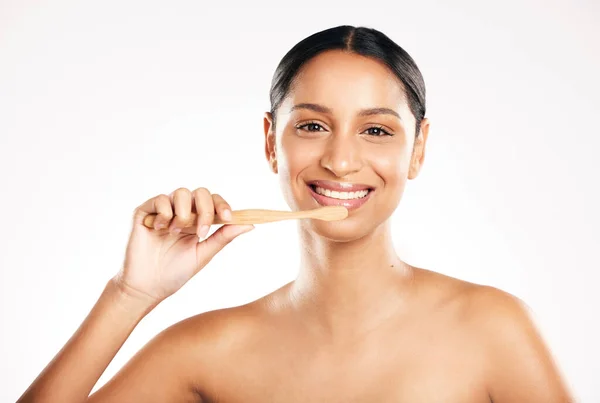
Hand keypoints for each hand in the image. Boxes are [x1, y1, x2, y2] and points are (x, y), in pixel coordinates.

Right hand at [114, 187, 253, 303]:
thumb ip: (224, 237)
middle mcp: (181, 212)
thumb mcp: (204, 254)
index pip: (214, 202)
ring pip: (181, 192)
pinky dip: (165, 213)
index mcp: (197, 221)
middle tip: (202, 231)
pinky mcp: (145, 212)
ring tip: (176, 233)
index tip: (228, 216)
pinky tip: (161, 229)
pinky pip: (159, 199)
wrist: (148, 287)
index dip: (222, 205)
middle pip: (200, 193)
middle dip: (206, 209)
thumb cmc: (175, 273)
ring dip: (184, 213)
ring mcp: (163, 211)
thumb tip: (250, 224)